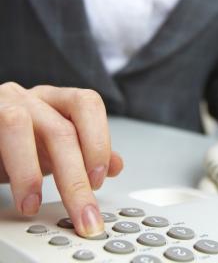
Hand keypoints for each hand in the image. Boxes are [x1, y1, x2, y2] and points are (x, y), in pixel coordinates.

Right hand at [0, 82, 122, 235]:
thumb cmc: (18, 140)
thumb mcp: (53, 145)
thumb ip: (85, 152)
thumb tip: (116, 165)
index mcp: (56, 99)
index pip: (87, 104)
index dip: (98, 140)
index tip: (99, 179)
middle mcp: (30, 98)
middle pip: (59, 129)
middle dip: (74, 178)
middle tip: (81, 211)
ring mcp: (0, 106)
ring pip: (18, 125)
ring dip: (28, 172)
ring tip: (31, 204)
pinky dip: (7, 172)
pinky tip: (12, 195)